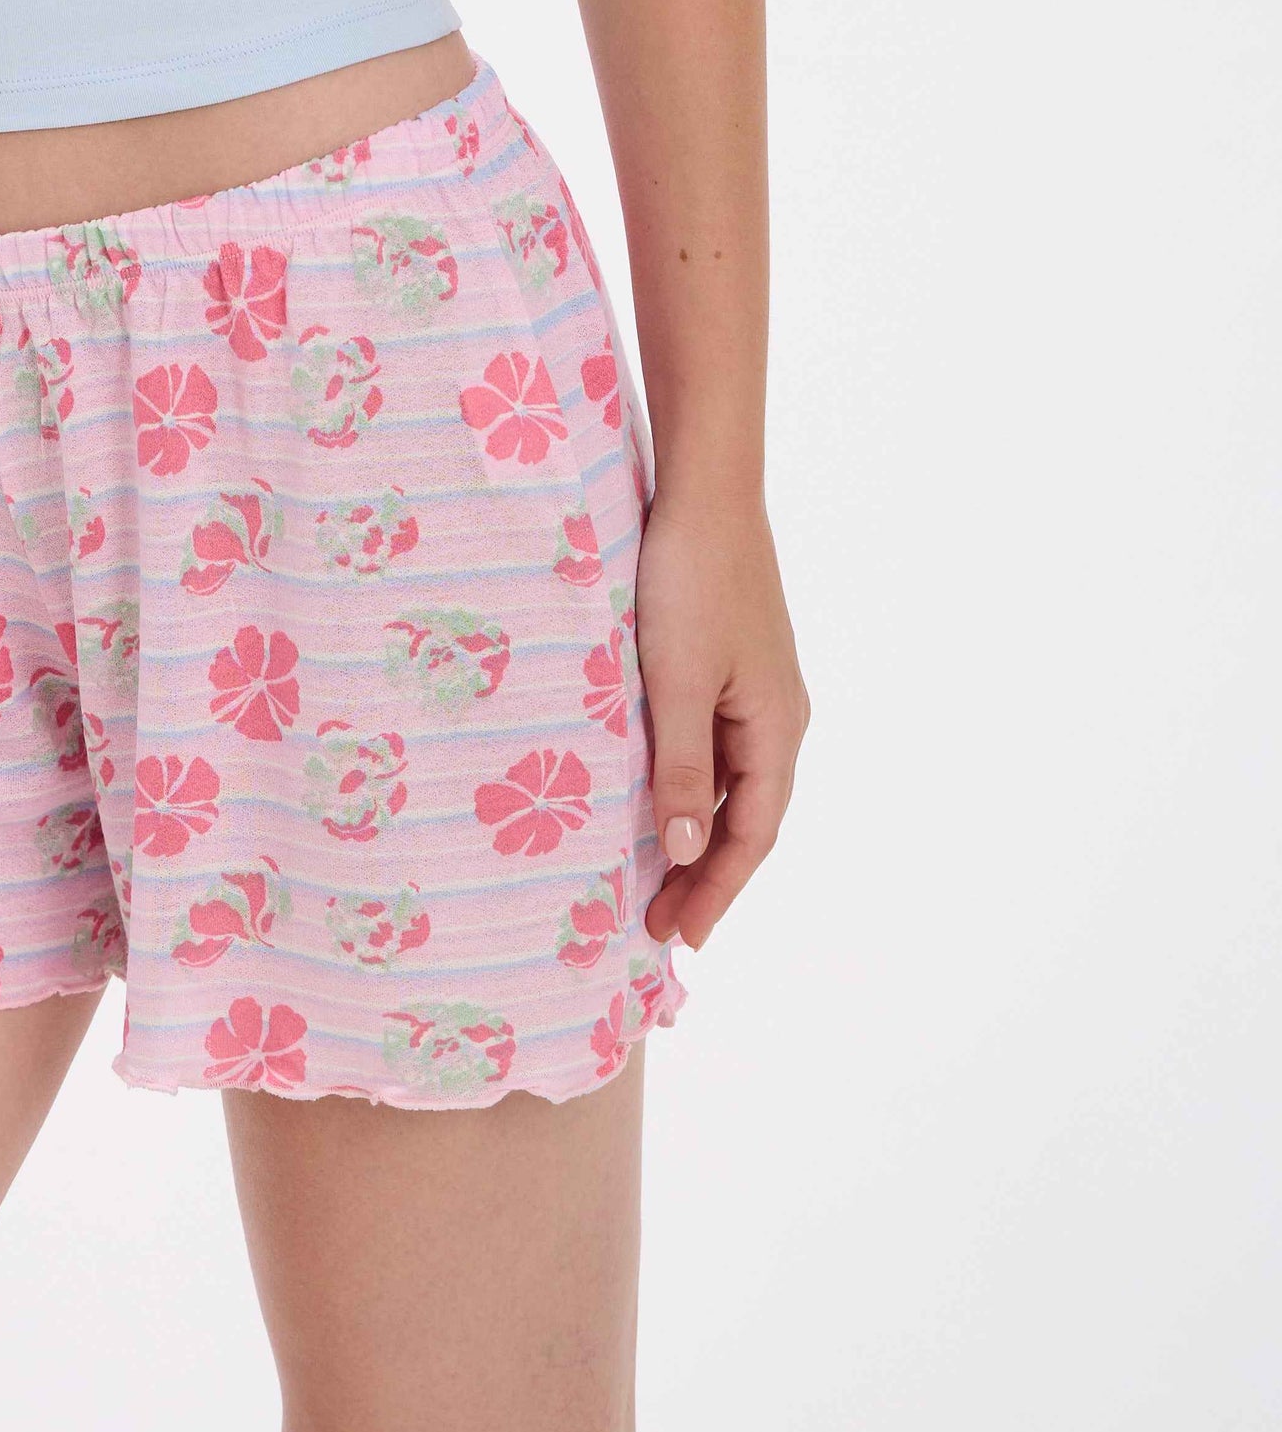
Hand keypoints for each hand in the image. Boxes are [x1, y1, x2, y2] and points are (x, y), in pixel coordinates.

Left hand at [634, 487, 809, 948]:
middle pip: (747, 817)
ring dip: (697, 833)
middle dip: (707, 875)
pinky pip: (715, 746)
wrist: (705, 491)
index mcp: (776, 728)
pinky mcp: (730, 662)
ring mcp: (755, 688)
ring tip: (654, 877)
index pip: (753, 835)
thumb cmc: (690, 582)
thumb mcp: (677, 683)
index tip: (682, 940)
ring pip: (731, 783)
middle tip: (659, 926)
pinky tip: (656, 795)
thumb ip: (682, 769)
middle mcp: (777, 716)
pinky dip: (691, 785)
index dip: (718, 890)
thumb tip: (688, 853)